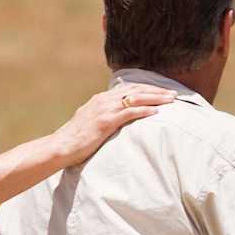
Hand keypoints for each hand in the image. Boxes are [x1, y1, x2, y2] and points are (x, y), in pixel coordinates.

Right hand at [52, 85, 174, 165]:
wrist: (61, 146)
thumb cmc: (76, 139)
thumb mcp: (91, 123)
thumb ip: (105, 117)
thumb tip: (118, 120)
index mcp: (101, 99)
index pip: (129, 89)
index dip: (148, 89)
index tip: (162, 91)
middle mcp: (103, 100)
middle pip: (136, 90)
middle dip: (157, 91)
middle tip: (174, 94)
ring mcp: (104, 109)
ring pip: (135, 98)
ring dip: (155, 98)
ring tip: (170, 100)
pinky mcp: (105, 121)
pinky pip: (128, 113)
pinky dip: (144, 111)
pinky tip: (156, 113)